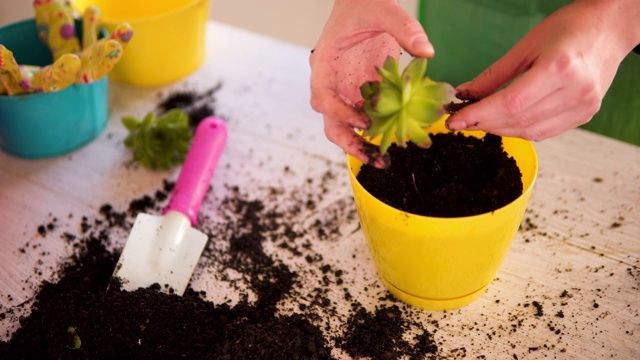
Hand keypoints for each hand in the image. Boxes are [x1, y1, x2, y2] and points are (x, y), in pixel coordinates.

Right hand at [309, 0, 433, 167]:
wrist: (361, 3)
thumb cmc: (364, 4)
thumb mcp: (384, 10)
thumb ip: (405, 29)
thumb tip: (427, 53)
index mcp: (324, 64)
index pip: (322, 97)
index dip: (340, 113)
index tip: (364, 122)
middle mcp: (331, 83)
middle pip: (331, 122)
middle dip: (351, 144)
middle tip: (377, 159)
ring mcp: (345, 91)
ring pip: (346, 126)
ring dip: (365, 143)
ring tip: (387, 158)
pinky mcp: (360, 93)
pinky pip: (366, 116)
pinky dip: (380, 129)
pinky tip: (400, 137)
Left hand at [445, 0, 639, 140]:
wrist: (608, 30)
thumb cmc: (568, 29)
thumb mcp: (526, 47)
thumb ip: (493, 76)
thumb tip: (464, 95)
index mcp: (559, 69)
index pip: (510, 103)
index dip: (478, 115)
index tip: (453, 120)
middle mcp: (575, 92)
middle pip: (518, 120)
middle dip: (484, 123)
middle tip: (460, 121)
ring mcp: (583, 107)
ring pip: (530, 132)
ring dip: (499, 129)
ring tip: (478, 122)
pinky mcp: (585, 115)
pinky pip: (545, 132)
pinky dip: (520, 130)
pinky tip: (503, 123)